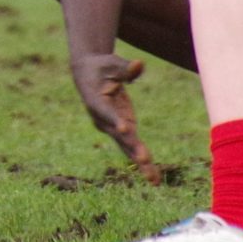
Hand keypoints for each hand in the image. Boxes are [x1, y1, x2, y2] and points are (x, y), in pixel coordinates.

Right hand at [70, 53, 160, 183]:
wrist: (88, 75)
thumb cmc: (101, 66)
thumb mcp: (111, 62)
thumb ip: (126, 67)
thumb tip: (139, 64)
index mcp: (94, 100)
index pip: (105, 111)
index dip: (115, 120)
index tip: (125, 129)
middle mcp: (101, 119)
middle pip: (118, 135)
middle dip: (132, 147)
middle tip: (144, 158)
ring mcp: (112, 127)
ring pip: (126, 147)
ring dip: (140, 162)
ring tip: (153, 179)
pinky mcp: (123, 131)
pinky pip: (132, 148)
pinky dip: (143, 162)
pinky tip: (154, 179)